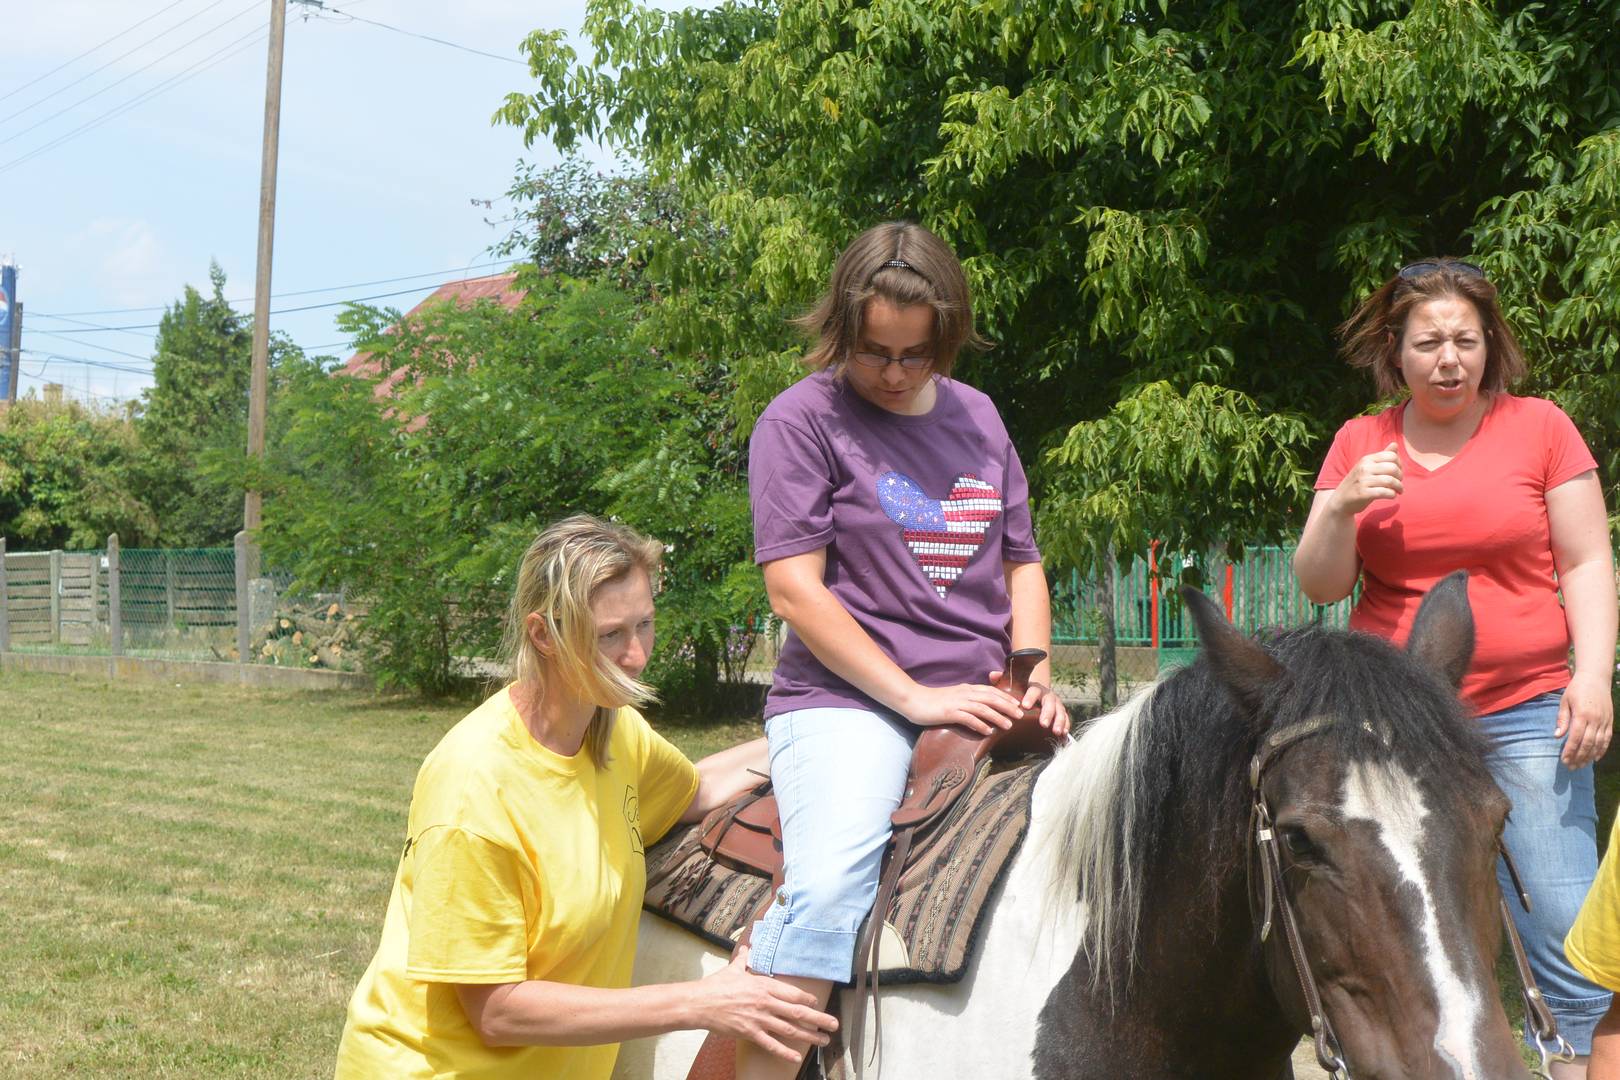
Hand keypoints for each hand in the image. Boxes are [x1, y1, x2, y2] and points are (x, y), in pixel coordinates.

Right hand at [694, 949, 837, 1062]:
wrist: (699, 1002)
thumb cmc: (716, 985)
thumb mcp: (733, 968)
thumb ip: (745, 959)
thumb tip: (747, 947)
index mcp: (764, 984)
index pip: (793, 993)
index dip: (808, 999)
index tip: (818, 1003)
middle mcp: (765, 1001)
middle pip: (798, 1011)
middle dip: (819, 1018)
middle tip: (834, 1024)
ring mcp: (759, 1018)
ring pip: (789, 1029)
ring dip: (809, 1036)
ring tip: (823, 1040)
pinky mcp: (750, 1032)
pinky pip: (771, 1044)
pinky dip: (785, 1052)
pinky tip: (797, 1057)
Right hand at [901, 682, 1023, 734]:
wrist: (913, 700)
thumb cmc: (932, 700)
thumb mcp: (953, 696)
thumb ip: (966, 700)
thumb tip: (980, 709)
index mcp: (966, 689)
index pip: (990, 691)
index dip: (1005, 697)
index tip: (1017, 704)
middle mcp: (964, 694)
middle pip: (991, 698)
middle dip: (1007, 706)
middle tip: (1020, 715)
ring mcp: (957, 703)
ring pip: (983, 708)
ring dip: (997, 716)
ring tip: (1008, 725)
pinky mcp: (949, 712)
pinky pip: (968, 718)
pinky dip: (979, 724)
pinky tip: (988, 731)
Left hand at [988, 669, 1070, 738]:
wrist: (1033, 696)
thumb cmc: (1020, 694)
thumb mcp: (1011, 687)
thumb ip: (1001, 681)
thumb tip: (992, 675)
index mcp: (1034, 688)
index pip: (1033, 690)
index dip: (1030, 697)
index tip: (1025, 706)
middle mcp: (1047, 694)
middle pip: (1049, 701)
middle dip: (1047, 713)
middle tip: (1043, 724)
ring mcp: (1055, 703)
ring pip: (1060, 710)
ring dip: (1059, 720)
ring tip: (1056, 731)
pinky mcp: (1061, 712)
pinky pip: (1065, 717)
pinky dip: (1066, 724)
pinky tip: (1064, 733)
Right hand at [1331, 442, 1402, 515]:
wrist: (1340, 500)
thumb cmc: (1357, 483)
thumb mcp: (1367, 467)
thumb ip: (1382, 456)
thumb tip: (1395, 444)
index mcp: (1366, 459)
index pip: (1392, 456)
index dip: (1399, 464)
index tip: (1398, 473)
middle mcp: (1364, 468)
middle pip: (1393, 468)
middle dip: (1400, 477)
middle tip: (1399, 483)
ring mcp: (1362, 480)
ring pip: (1390, 481)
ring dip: (1399, 487)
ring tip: (1398, 491)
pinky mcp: (1363, 493)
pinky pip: (1384, 492)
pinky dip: (1392, 495)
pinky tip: (1391, 496)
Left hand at [1556, 671, 1613, 767]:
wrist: (1596, 679)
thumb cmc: (1576, 689)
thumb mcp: (1564, 701)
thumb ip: (1562, 719)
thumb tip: (1557, 735)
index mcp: (1582, 714)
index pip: (1576, 737)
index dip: (1570, 750)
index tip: (1564, 760)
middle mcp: (1595, 719)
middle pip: (1587, 743)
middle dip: (1579, 757)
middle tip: (1571, 767)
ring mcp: (1604, 721)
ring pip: (1598, 743)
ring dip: (1590, 756)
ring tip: (1581, 765)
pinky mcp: (1610, 721)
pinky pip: (1607, 739)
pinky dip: (1602, 749)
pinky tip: (1595, 758)